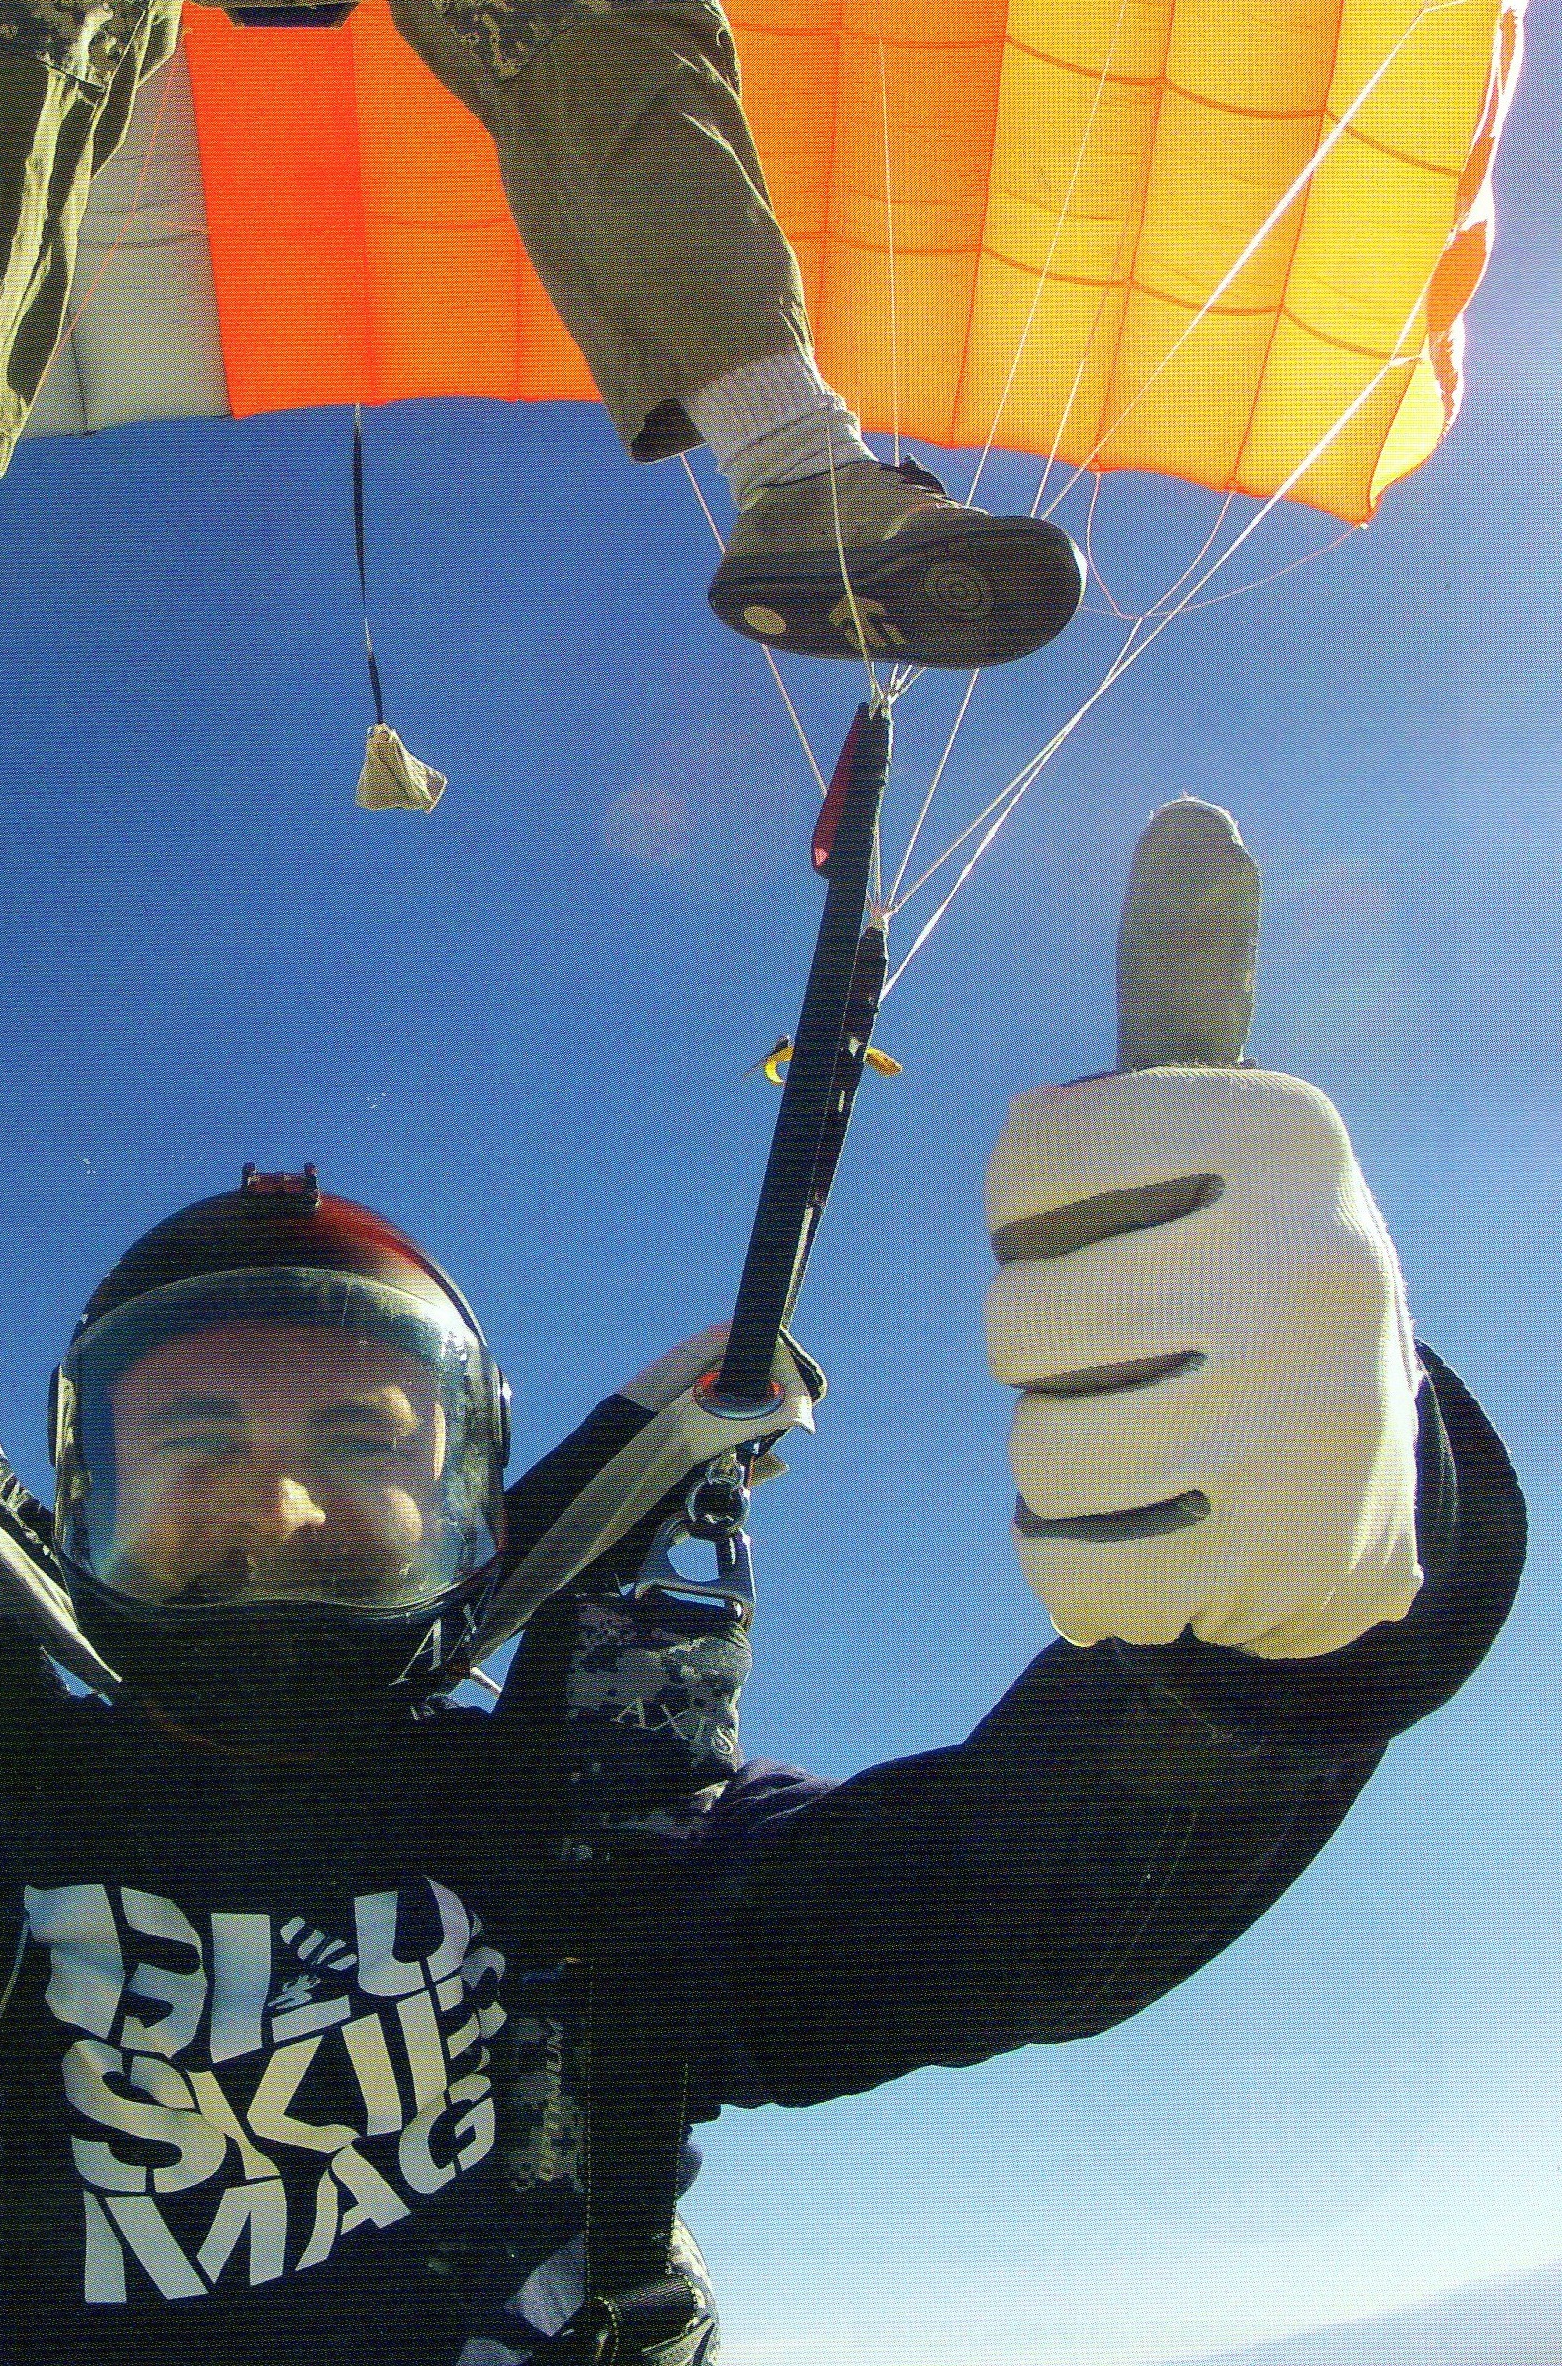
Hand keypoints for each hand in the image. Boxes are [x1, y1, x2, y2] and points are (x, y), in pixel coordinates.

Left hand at [984, 802, 1422, 1659]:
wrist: (1369, 1488)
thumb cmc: (1238, 1267)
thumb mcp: (1220, 1127)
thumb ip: (1183, 982)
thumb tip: (1197, 816)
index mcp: (1288, 1135)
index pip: (1027, 1158)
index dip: (1032, 1208)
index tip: (1114, 1221)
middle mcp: (1320, 1265)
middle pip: (1020, 1319)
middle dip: (1041, 1350)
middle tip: (1127, 1347)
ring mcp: (1309, 1423)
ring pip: (1040, 1450)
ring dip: (1058, 1460)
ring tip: (1144, 1436)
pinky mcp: (1288, 1563)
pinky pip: (1070, 1573)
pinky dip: (1079, 1566)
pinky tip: (1155, 1527)